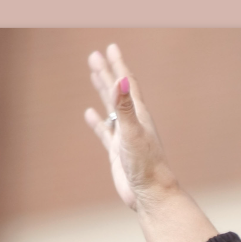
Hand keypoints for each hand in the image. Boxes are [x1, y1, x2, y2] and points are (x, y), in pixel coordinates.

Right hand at [83, 43, 177, 210]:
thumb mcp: (132, 132)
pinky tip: (89, 114)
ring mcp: (124, 136)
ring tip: (94, 75)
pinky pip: (105, 131)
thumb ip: (125, 107)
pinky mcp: (117, 152)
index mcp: (138, 114)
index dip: (118, 65)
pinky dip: (97, 121)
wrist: (150, 193)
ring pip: (111, 108)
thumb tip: (121, 81)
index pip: (126, 83)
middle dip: (106, 72)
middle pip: (116, 91)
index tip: (110, 48)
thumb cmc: (145, 164)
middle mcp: (132, 122)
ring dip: (102, 91)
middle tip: (94, 55)